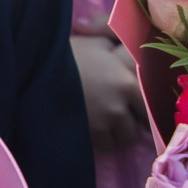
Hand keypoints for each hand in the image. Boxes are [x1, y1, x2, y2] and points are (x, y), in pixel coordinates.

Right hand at [70, 33, 148, 151]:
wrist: (35, 69)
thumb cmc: (67, 53)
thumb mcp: (96, 42)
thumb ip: (121, 53)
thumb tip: (130, 59)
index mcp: (128, 75)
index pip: (151, 99)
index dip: (145, 104)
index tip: (139, 107)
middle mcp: (123, 98)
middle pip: (142, 122)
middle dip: (134, 121)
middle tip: (122, 117)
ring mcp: (108, 117)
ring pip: (126, 137)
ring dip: (119, 134)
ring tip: (106, 125)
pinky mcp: (92, 132)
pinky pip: (107, 146)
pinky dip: (103, 141)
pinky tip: (92, 130)